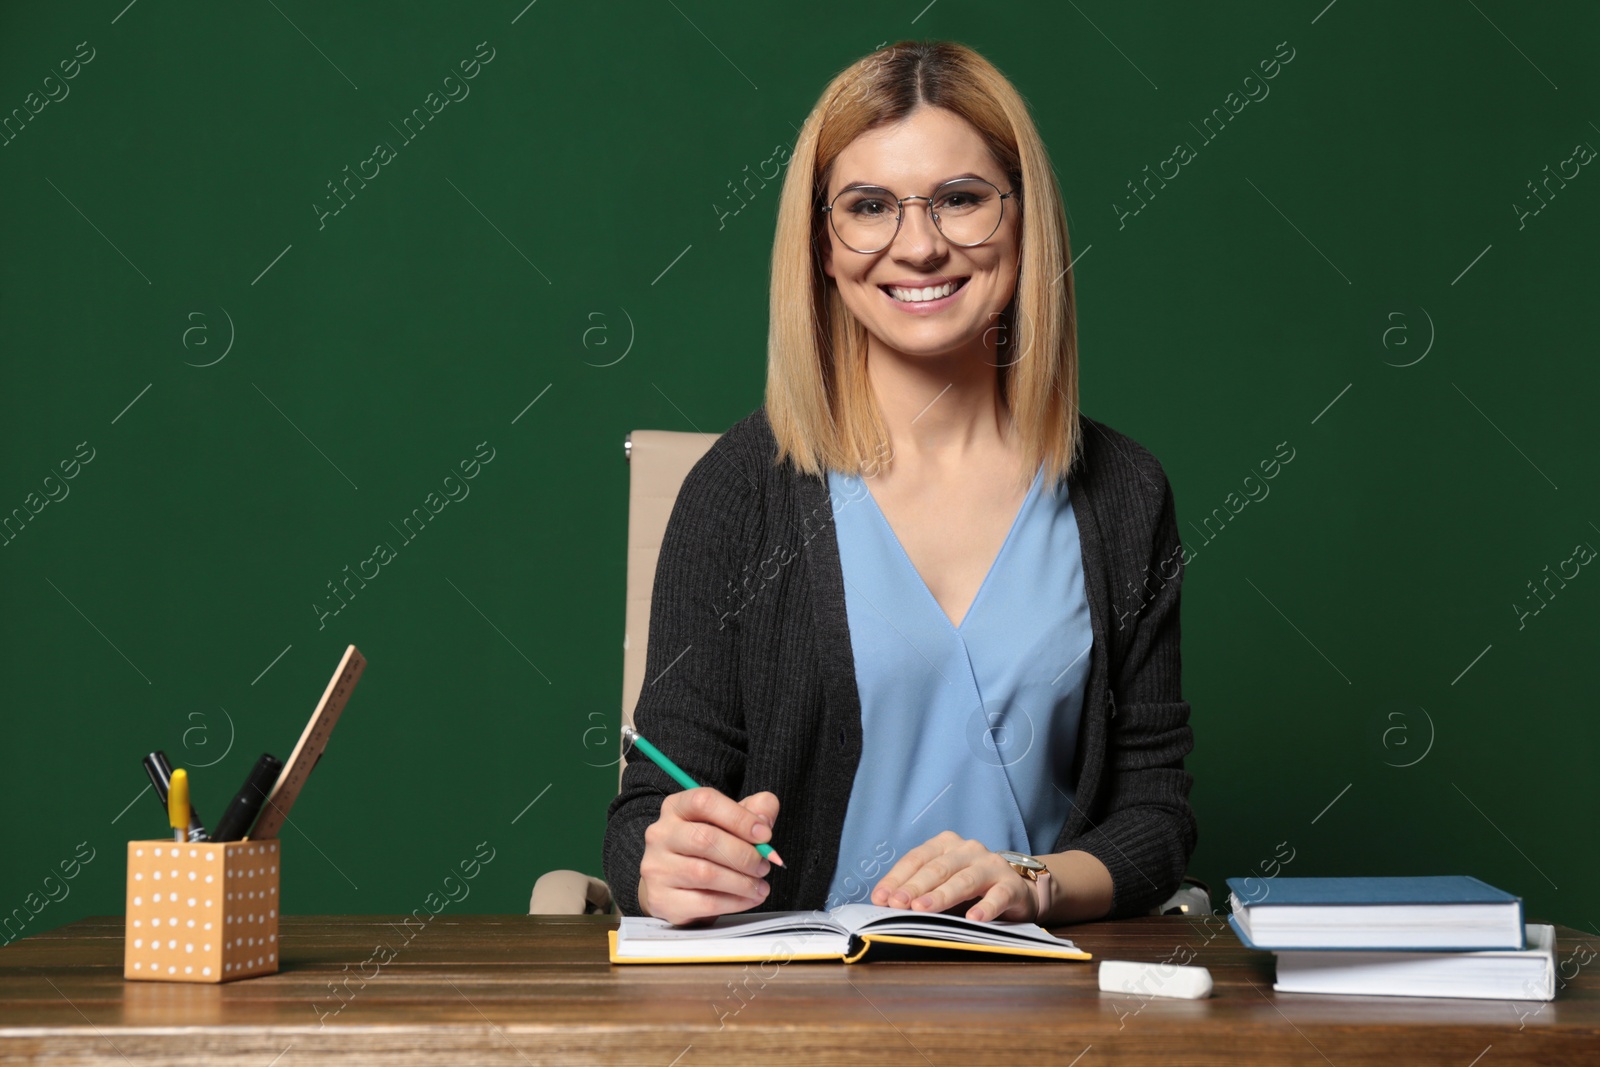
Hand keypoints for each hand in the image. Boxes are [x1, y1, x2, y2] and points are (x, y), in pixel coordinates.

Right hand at [637, 787, 781, 925]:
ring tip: (760, 885)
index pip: (705, 802)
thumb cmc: (708, 845)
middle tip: (765, 865)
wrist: (676, 882)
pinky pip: (704, 902)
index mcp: (676, 807)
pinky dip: (734, 902)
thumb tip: (764, 822)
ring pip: (705, 874)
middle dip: (743, 854)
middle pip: (704, 839)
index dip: (739, 818)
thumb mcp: (731, 819)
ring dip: (742, 881)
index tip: (765, 834)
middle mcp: (660, 834)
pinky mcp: (662, 899)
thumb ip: (756, 810)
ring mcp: (657, 868)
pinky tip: (750, 898)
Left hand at [869, 831, 1036, 922]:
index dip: (896, 878)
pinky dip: (985, 907)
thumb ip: (919, 892)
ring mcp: (990, 865)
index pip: (916, 859)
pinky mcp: (1011, 885)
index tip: (880, 898)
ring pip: (964, 879)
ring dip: (942, 895)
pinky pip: (997, 896)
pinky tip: (973, 918)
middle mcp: (967, 849)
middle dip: (914, 887)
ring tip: (923, 909)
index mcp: (945, 845)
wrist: (1015, 891)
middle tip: (897, 904)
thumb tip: (886, 906)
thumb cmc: (969, 890)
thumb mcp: (942, 886)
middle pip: (937, 868)